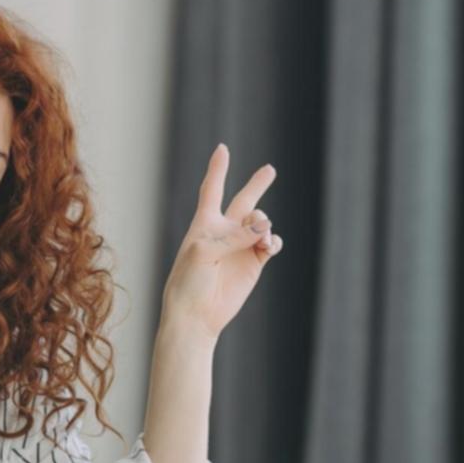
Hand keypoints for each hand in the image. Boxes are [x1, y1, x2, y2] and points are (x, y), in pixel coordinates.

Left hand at [159, 143, 282, 341]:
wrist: (197, 314)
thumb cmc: (189, 281)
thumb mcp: (203, 252)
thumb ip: (233, 236)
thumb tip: (264, 228)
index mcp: (205, 223)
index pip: (212, 189)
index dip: (218, 169)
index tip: (222, 148)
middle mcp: (225, 232)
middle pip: (244, 201)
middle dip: (257, 185)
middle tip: (270, 169)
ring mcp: (241, 247)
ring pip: (262, 222)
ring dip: (264, 224)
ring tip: (261, 238)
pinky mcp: (255, 263)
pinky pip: (272, 243)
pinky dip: (274, 241)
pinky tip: (269, 245)